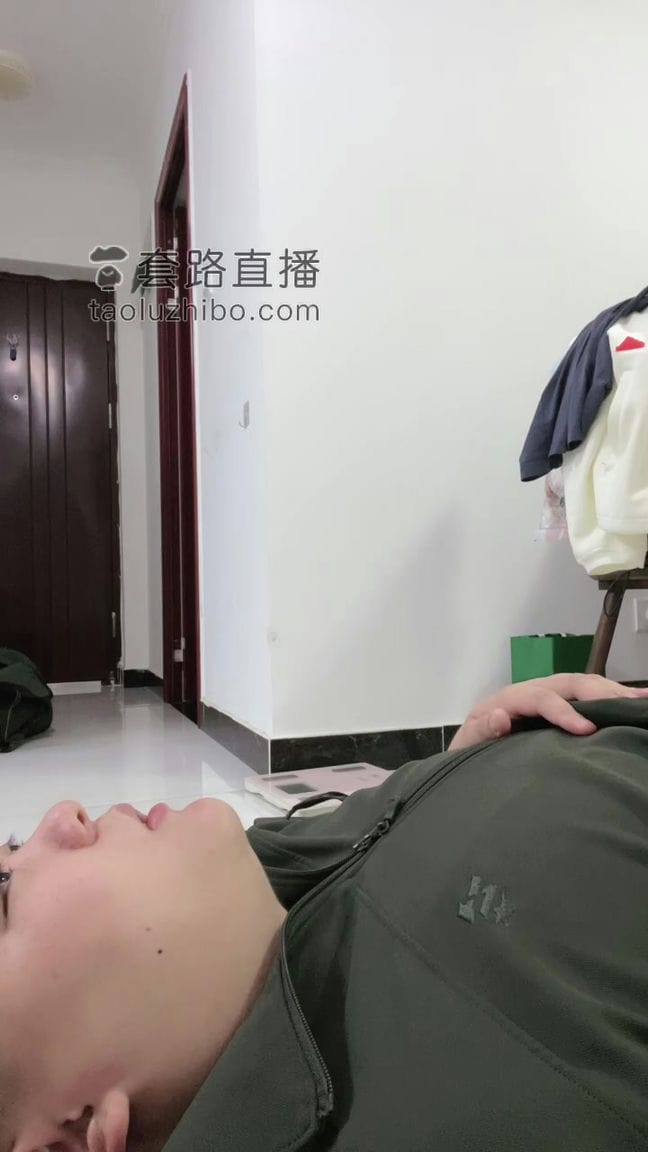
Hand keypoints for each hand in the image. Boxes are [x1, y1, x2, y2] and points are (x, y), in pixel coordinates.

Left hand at [448, 674, 647, 751]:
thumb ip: (481, 732)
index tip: (586, 730)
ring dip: (612, 691)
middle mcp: (529, 692)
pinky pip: (586, 698)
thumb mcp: (467, 748)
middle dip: (599, 692)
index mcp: (507, 700)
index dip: (563, 711)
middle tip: (629, 706)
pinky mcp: (559, 708)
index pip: (540, 697)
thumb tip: (500, 716)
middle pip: (568, 683)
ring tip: (642, 700)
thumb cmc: (468, 755)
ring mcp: (546, 697)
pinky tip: (636, 703)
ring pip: (582, 686)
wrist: (466, 760)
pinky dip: (611, 698)